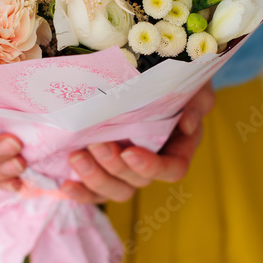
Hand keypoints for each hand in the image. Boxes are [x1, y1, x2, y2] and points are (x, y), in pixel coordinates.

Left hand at [65, 82, 214, 202]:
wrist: (146, 70)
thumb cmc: (174, 78)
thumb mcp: (193, 85)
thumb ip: (197, 102)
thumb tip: (188, 125)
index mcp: (178, 148)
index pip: (171, 169)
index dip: (151, 167)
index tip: (129, 153)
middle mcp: (153, 162)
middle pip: (137, 181)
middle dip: (114, 167)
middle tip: (95, 144)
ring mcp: (127, 168)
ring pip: (115, 189)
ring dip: (94, 178)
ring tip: (76, 157)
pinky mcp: (104, 168)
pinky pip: (94, 191)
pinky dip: (80, 192)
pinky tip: (65, 185)